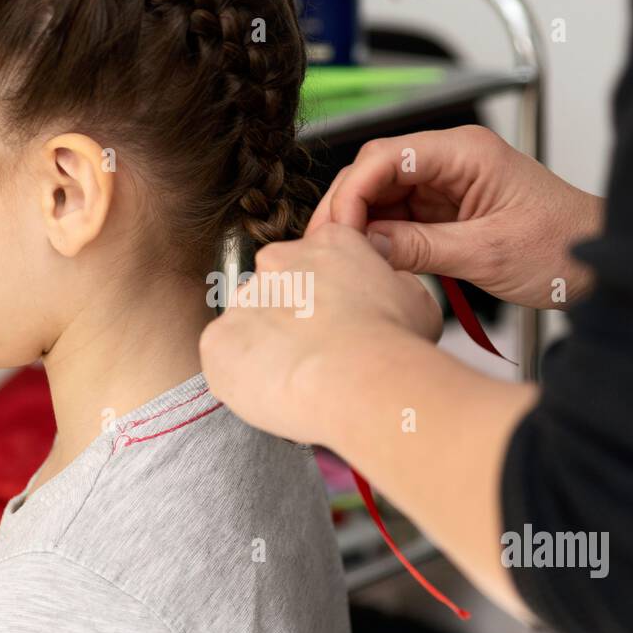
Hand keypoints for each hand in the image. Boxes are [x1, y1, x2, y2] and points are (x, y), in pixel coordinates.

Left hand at [200, 223, 440, 445]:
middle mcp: (277, 262)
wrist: (360, 379)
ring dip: (265, 348)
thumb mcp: (415, 297)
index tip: (334, 324)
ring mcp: (242, 300)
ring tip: (298, 378)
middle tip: (315, 355)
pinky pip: (223, 358)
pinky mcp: (217, 341)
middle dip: (290, 320)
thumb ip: (390, 282)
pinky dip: (242, 375)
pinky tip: (274, 389)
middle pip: (276, 290)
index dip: (325, 298)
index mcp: (326, 244)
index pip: (315, 262)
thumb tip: (382, 284)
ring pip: (248, 326)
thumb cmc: (394, 343)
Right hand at [308, 125, 604, 308]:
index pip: (385, 157)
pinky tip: (366, 261)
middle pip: (375, 172)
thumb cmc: (564, 247)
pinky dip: (378, 238)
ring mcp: (447, 185)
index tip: (337, 233)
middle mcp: (452, 160)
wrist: (601, 265)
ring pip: (381, 196)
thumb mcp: (487, 253)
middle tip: (325, 250)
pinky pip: (398, 218)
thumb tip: (364, 248)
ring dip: (358, 225)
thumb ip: (420, 248)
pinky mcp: (446, 210)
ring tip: (341, 261)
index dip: (352, 193)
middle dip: (345, 208)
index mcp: (465, 152)